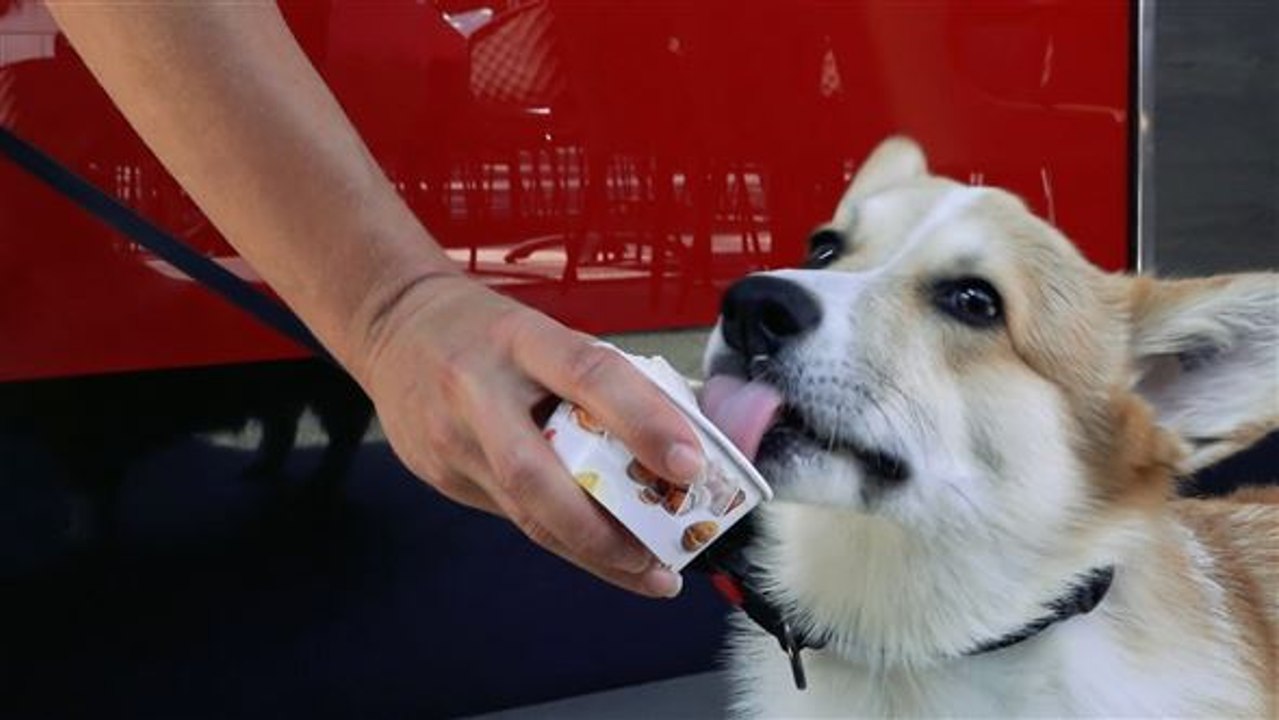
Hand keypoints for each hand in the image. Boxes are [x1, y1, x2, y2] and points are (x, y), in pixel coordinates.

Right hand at [350, 274, 704, 596]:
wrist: (393, 325)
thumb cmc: (487, 331)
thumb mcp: (543, 331)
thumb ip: (601, 377)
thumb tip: (681, 431)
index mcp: (520, 339)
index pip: (589, 375)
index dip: (643, 421)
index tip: (690, 464)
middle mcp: (478, 390)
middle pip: (539, 473)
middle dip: (606, 527)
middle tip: (663, 556)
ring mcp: (452, 439)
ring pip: (525, 512)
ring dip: (592, 552)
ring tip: (648, 573)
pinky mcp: (440, 473)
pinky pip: (511, 516)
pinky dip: (562, 537)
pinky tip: (600, 553)